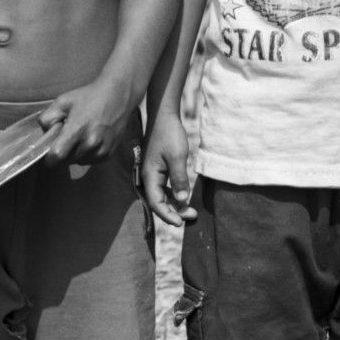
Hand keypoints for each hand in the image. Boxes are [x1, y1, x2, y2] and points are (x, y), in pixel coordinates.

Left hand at [39, 77, 131, 163]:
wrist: (118, 94)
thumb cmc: (89, 96)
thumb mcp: (62, 101)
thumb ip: (47, 118)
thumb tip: (46, 134)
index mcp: (77, 129)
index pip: (57, 156)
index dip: (50, 157)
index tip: (49, 154)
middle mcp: (91, 143)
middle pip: (68, 160)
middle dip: (64, 153)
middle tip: (68, 138)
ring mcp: (102, 149)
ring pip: (80, 161)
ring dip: (76, 154)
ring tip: (81, 137)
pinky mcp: (110, 152)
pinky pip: (92, 161)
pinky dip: (88, 154)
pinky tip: (91, 140)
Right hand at [141, 112, 195, 226]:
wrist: (164, 116)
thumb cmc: (169, 134)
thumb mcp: (177, 157)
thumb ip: (179, 179)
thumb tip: (182, 201)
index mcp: (149, 176)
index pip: (156, 203)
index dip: (168, 215)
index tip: (181, 223)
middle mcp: (147, 178)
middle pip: (158, 202)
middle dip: (174, 212)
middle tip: (192, 217)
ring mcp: (151, 174)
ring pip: (161, 196)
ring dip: (174, 205)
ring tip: (191, 211)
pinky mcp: (157, 170)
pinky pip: (163, 188)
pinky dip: (173, 195)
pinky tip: (183, 198)